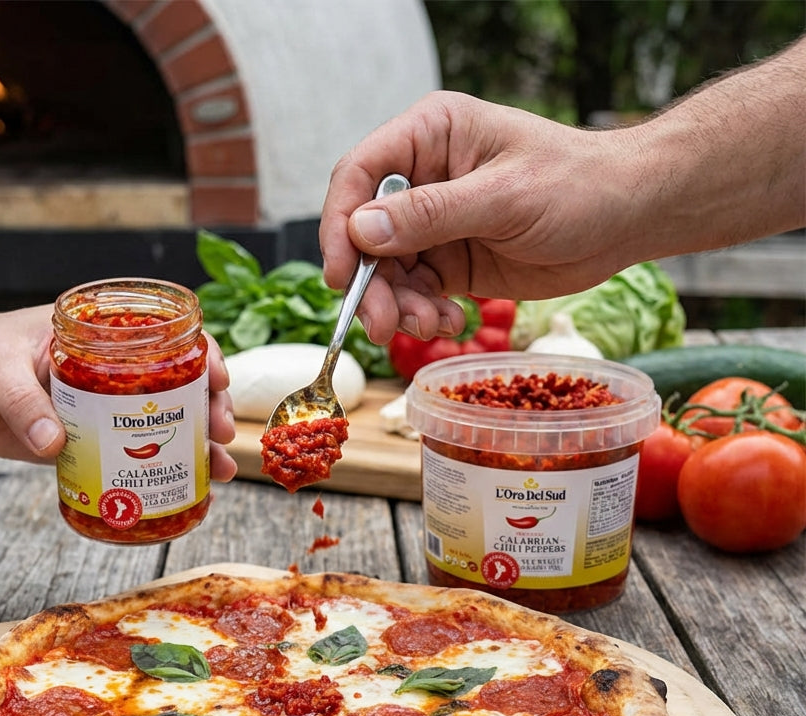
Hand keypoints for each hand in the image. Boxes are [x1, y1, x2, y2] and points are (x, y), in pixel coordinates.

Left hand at [0, 304, 237, 478]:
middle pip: (177, 388)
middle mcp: (110, 371)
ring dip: (192, 450)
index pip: (167, 338)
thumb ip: (23, 402)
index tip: (218, 381)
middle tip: (221, 439)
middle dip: (208, 413)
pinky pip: (124, 458)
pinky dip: (151, 475)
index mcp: (100, 336)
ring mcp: (99, 408)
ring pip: (159, 427)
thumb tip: (55, 442)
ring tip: (217, 474)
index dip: (203, 357)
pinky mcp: (81, 442)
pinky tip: (176, 493)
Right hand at [319, 92, 640, 344]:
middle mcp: (423, 178)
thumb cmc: (578, 185)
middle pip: (364, 233)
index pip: (359, 175)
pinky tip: (447, 323)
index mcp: (430, 137)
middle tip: (381, 323)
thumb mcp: (504, 197)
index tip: (341, 274)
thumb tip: (363, 230)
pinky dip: (422, 314)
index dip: (340, 225)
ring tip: (427, 325)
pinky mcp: (449, 261)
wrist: (627, 218)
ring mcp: (434, 223)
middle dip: (369, 282)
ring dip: (396, 305)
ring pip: (385, 271)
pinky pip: (415, 293)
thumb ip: (431, 214)